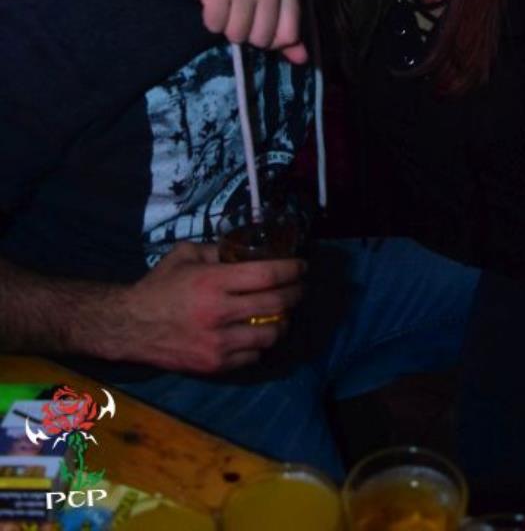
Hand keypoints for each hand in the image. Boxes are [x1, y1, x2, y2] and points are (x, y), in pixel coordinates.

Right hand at [120, 242, 305, 372]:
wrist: (130, 326)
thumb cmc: (159, 286)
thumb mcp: (186, 254)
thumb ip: (217, 251)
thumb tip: (247, 251)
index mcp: (213, 282)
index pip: (267, 276)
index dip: (292, 270)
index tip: (302, 266)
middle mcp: (220, 313)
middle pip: (276, 305)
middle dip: (296, 293)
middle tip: (299, 287)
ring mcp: (219, 343)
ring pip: (271, 334)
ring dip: (283, 321)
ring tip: (282, 312)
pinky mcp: (215, 365)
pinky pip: (254, 356)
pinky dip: (262, 344)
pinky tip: (259, 333)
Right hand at [167, 0, 306, 63]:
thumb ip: (285, 26)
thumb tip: (302, 59)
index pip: (288, 35)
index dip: (269, 38)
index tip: (255, 20)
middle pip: (262, 39)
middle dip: (244, 32)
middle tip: (235, 7)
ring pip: (237, 35)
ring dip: (225, 25)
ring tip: (222, 1)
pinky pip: (215, 25)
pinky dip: (209, 18)